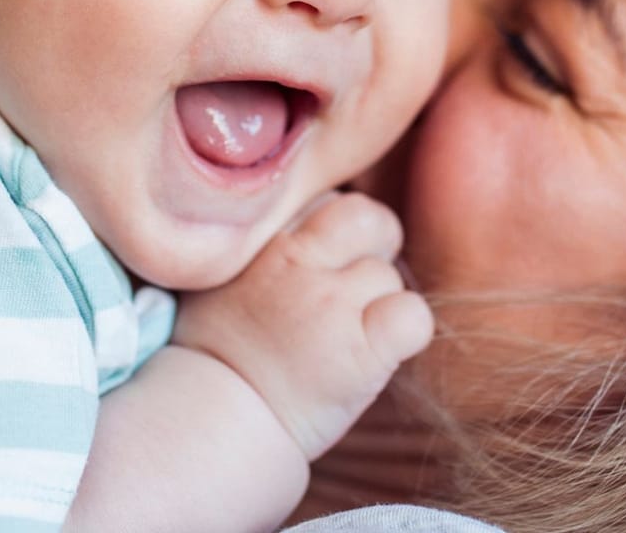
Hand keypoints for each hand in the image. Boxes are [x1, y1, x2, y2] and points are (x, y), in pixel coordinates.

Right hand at [172, 192, 433, 459]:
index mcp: (263, 240)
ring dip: (378, 303)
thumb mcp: (220, 275)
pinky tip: (379, 352)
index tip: (318, 266)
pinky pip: (414, 316)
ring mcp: (331, 305)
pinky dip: (406, 332)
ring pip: (390, 275)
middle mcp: (297, 263)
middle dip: (373, 248)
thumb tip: (306, 228)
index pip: (326, 202)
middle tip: (355, 288)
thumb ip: (263, 243)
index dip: (332, 234)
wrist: (211, 423)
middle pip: (367, 219)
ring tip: (347, 337)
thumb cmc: (214, 355)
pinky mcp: (362, 352)